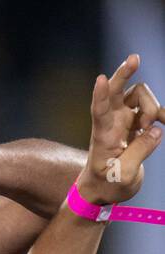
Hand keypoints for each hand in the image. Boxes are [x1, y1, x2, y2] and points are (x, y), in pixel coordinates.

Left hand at [75, 54, 163, 205]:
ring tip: (151, 128)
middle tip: (134, 57)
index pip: (99, 112)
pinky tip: (164, 123)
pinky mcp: (135, 124)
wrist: (104, 191)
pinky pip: (151, 108)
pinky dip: (161, 113)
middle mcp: (111, 123)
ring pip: (141, 96)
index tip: (99, 80)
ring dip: (152, 106)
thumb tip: (156, 130)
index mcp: (103, 136)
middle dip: (124, 73)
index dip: (99, 96)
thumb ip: (140, 151)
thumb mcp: (124, 175)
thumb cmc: (107, 185)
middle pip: (116, 90)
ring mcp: (123, 121)